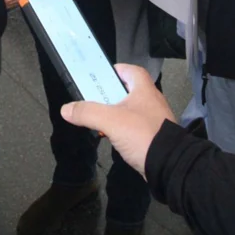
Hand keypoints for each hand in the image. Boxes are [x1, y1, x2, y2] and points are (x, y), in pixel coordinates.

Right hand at [61, 64, 175, 176]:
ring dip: (114, 114)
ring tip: (99, 120)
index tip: (100, 77)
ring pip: (130, 110)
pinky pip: (134, 127)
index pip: (131, 71)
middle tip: (93, 100)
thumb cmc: (142, 134)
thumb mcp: (111, 121)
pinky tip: (112, 137)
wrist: (168, 165)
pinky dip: (122, 129)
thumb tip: (66, 109)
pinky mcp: (153, 136)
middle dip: (110, 95)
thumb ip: (87, 112)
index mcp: (144, 90)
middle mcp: (151, 101)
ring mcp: (153, 119)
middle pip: (128, 91)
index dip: (115, 70)